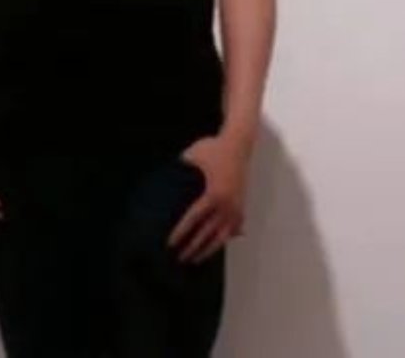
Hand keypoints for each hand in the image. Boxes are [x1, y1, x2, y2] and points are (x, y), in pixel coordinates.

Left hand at [168, 133, 251, 263]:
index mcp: (213, 195)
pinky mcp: (241, 206)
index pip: (193, 219)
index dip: (181, 232)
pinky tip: (216, 246)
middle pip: (207, 232)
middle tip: (179, 258)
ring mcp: (236, 208)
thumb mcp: (192, 156)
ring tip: (195, 259)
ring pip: (222, 236)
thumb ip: (179, 169)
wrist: (238, 144)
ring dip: (208, 249)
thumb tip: (163, 180)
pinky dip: (224, 239)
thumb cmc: (213, 148)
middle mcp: (226, 205)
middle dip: (192, 247)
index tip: (170, 243)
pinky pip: (233, 229)